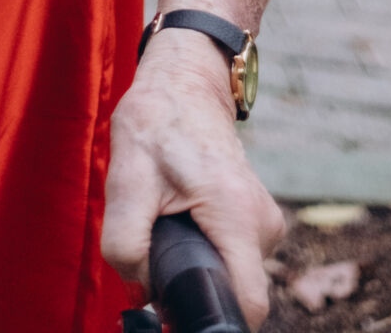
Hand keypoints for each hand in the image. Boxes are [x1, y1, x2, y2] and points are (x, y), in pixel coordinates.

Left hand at [103, 26, 283, 325]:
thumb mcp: (125, 178)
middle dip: (194, 285)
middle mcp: (263, 224)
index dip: (209, 315)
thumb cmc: (156, 122)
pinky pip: (233, 256)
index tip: (173, 306)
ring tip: (168, 221)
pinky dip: (206, 249)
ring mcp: (265, 222)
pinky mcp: (257, 219)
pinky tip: (182, 219)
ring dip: (197, 263)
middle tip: (157, 249)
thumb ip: (126, 243)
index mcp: (237, 215)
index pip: (247, 304)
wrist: (184, 81)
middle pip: (235, 291)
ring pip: (232, 274)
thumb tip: (142, 294)